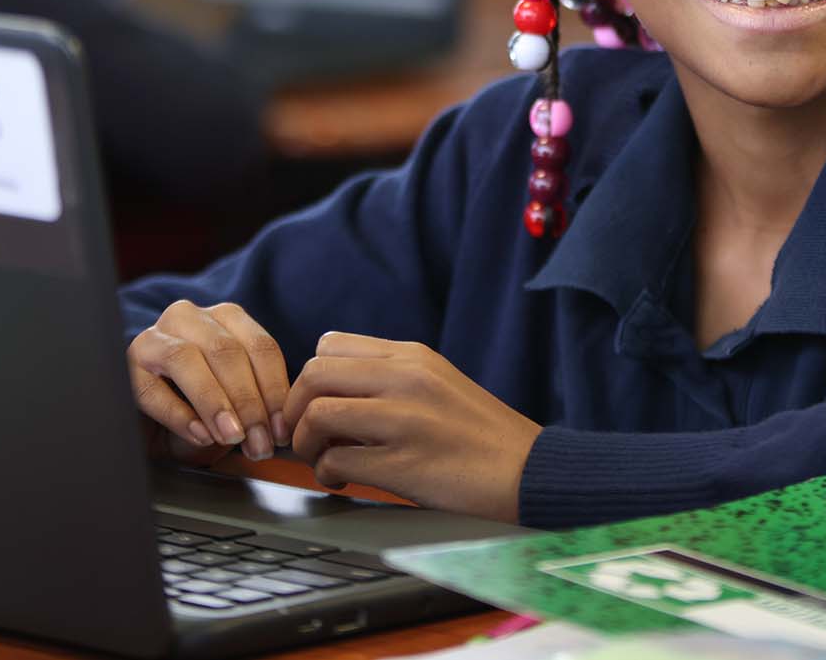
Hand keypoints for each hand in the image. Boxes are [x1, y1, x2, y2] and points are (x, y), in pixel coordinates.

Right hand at [128, 301, 289, 466]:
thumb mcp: (233, 405)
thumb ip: (255, 407)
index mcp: (225, 319)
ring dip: (214, 402)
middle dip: (248, 402)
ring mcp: (154, 337)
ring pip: (188, 358)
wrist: (146, 423)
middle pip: (226, 351)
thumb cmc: (196, 410)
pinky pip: (152, 389)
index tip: (282, 430)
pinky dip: (179, 415)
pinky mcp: (126, 365)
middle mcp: (189, 318)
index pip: (260, 347)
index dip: (275, 390)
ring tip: (231, 436)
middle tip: (259, 444)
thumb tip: (276, 429)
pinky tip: (199, 436)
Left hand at [282, 333, 541, 522]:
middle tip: (306, 435)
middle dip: (296, 409)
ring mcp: (404, 420)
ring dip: (307, 444)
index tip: (314, 403)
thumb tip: (330, 390)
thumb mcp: (437, 382)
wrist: (529, 472)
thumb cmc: (480, 435)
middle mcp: (405, 378)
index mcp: (412, 355)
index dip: (310, 378)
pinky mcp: (404, 465)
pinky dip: (327, 475)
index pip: (329, 344)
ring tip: (324, 459)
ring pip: (317, 414)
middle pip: (313, 374)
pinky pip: (336, 462)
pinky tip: (344, 480)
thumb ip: (389, 377)